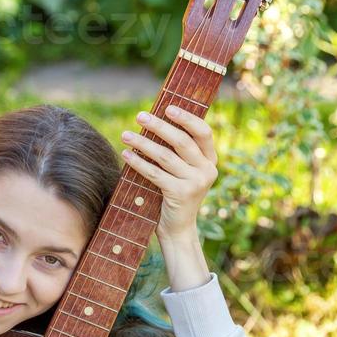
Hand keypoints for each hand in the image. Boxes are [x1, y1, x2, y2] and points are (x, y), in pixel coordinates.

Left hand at [121, 104, 217, 241]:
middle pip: (182, 141)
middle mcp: (207, 170)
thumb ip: (177, 152)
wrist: (177, 229)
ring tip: (126, 134)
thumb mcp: (182, 172)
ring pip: (166, 156)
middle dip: (159, 126)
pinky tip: (126, 154)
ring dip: (143, 143)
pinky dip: (138, 163)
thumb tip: (155, 121)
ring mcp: (196, 183)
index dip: (187, 118)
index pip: (203, 132)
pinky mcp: (181, 194)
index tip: (168, 108)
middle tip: (140, 116)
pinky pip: (155, 173)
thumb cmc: (174, 195)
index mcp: (210, 161)